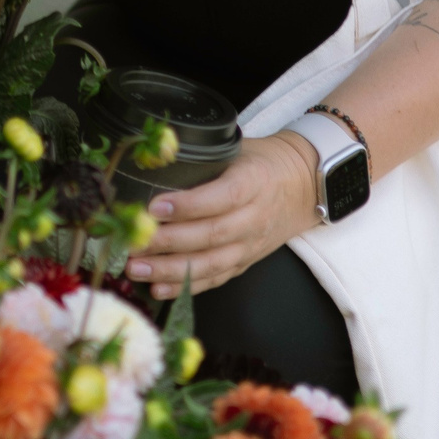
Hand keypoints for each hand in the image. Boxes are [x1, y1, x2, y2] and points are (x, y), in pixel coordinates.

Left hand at [125, 133, 322, 299]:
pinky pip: (216, 278)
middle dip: (168, 243)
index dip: (189, 205)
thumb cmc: (262, 162)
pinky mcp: (245, 262)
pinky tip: (160, 289)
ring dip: (171, 270)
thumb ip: (203, 157)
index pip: (222, 197)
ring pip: (211, 263)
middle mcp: (254, 218)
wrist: (304, 186)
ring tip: (137, 270)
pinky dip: (187, 287)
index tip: (155, 207)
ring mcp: (251, 244)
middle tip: (134, 243)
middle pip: (211, 235)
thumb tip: (154, 156)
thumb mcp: (238, 149)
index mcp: (254, 182)